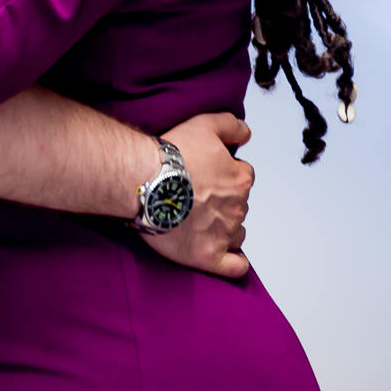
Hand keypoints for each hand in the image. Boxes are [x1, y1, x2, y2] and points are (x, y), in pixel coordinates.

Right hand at [139, 113, 253, 279]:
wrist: (144, 181)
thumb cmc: (172, 156)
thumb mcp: (204, 124)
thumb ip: (231, 126)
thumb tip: (247, 134)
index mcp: (240, 179)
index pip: (243, 177)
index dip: (225, 175)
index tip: (207, 176)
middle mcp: (237, 207)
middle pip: (238, 205)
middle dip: (223, 201)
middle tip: (196, 197)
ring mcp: (224, 233)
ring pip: (236, 233)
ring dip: (224, 228)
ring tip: (198, 223)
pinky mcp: (208, 255)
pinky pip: (234, 267)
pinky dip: (234, 264)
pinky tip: (227, 257)